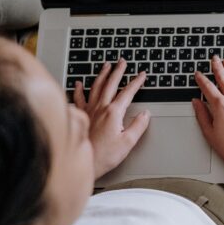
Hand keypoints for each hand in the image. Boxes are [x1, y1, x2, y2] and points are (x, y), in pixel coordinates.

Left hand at [73, 59, 150, 178]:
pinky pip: (79, 98)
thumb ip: (138, 126)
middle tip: (122, 61)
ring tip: (106, 66)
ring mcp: (89, 111)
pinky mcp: (80, 117)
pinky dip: (79, 90)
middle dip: (118, 71)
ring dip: (102, 75)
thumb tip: (145, 114)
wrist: (85, 163)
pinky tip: (78, 84)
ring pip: (95, 87)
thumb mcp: (128, 142)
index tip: (141, 75)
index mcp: (113, 113)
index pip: (128, 93)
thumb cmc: (104, 156)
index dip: (136, 82)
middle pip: (110, 84)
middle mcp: (100, 108)